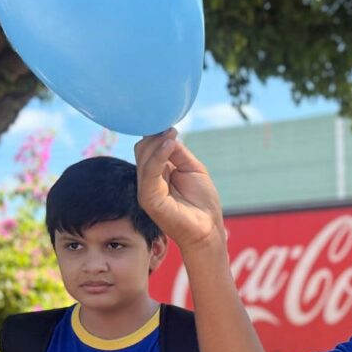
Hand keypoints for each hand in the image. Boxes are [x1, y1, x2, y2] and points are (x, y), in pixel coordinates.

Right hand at [134, 129, 225, 252]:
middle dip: (156, 135)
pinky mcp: (148, 199)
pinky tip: (169, 144)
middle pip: (142, 150)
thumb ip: (178, 152)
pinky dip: (158, 155)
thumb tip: (167, 134)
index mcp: (156, 174)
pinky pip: (149, 172)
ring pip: (144, 157)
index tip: (167, 121)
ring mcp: (146, 189)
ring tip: (172, 134)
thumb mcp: (192, 169)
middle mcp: (148, 181)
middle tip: (171, 128)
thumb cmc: (202, 203)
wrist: (208, 229)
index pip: (148, 148)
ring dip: (158, 142)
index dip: (156, 134)